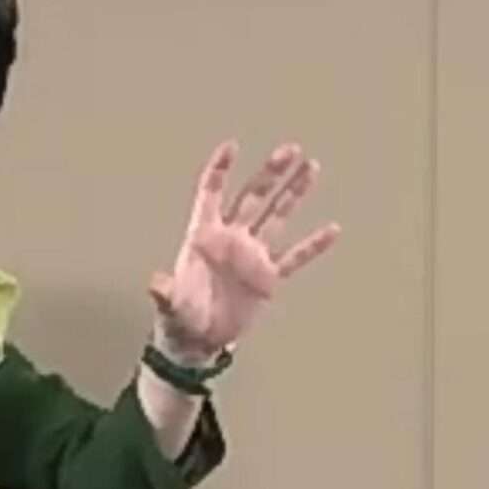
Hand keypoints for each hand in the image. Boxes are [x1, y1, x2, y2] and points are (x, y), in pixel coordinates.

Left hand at [148, 141, 340, 358]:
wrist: (199, 341)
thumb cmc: (179, 318)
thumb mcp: (170, 305)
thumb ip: (166, 292)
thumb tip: (156, 284)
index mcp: (203, 236)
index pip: (212, 193)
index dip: (220, 170)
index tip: (232, 146)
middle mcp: (231, 238)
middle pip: (253, 196)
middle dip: (271, 172)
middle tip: (291, 149)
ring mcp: (252, 255)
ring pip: (277, 216)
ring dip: (294, 193)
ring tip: (312, 167)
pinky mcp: (268, 277)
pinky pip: (295, 256)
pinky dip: (313, 245)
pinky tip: (332, 229)